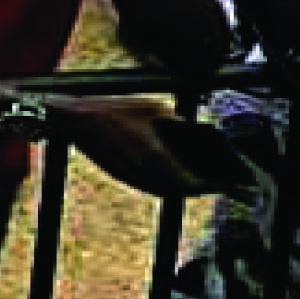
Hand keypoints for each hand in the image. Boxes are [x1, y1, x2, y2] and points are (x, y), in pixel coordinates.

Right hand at [55, 98, 222, 197]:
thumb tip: (195, 134)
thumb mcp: (153, 108)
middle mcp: (146, 173)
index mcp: (157, 157)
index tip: (224, 183)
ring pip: (164, 190)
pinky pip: (149, 186)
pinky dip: (163, 183)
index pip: (193, 183)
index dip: (211, 185)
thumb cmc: (114, 109)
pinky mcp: (121, 176)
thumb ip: (178, 123)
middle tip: (212, 181)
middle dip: (198, 186)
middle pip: (181, 190)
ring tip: (194, 179)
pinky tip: (167, 173)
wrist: (75, 119)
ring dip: (180, 187)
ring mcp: (132, 177)